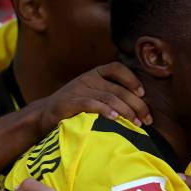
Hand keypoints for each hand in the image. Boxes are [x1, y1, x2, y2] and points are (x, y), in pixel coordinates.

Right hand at [36, 62, 151, 133]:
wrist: (44, 115)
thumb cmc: (75, 108)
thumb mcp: (93, 95)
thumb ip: (112, 95)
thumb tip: (140, 108)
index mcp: (95, 74)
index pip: (116, 68)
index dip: (131, 79)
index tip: (142, 94)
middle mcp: (87, 79)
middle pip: (118, 89)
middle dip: (136, 105)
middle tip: (146, 120)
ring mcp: (78, 90)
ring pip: (109, 97)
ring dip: (126, 111)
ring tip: (136, 123)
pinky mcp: (69, 103)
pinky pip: (91, 104)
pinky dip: (105, 110)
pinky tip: (115, 118)